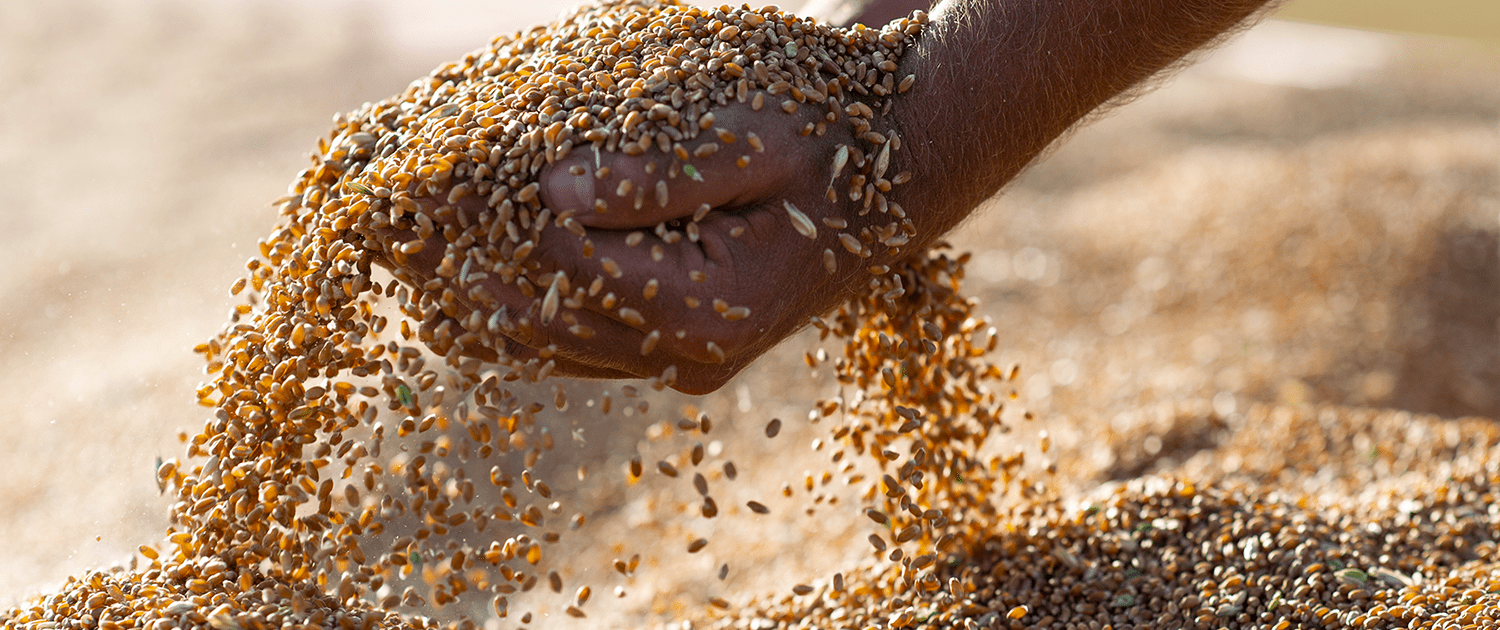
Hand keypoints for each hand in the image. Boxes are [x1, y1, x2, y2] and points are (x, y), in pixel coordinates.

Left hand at [385, 94, 910, 393]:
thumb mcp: (753, 134)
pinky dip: (514, 304)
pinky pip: (574, 340)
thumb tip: (553, 187)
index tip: (414, 175)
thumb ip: (657, 173)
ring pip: (547, 342)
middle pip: (538, 321)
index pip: (558, 270)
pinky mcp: (676, 338)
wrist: (900, 164)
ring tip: (397, 247)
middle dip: (454, 266)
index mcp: (706, 305)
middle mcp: (687, 349)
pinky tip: (463, 270)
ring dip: (472, 294)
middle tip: (376, 221)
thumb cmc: (828, 133)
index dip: (483, 220)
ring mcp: (681, 352)